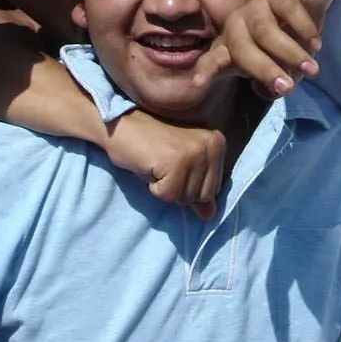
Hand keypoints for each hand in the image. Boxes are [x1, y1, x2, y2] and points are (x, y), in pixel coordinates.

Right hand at [105, 111, 226, 219]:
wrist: (122, 125)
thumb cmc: (149, 146)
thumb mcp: (179, 168)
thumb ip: (197, 188)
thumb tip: (210, 216)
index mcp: (217, 143)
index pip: (214, 189)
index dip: (188, 185)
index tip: (173, 165)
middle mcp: (212, 145)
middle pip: (203, 196)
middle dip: (179, 189)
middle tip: (163, 166)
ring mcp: (196, 152)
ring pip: (186, 198)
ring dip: (166, 188)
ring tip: (157, 164)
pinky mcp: (177, 161)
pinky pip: (169, 195)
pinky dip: (155, 187)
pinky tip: (150, 165)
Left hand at [192, 0, 326, 96]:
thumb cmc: (281, 36)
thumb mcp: (274, 63)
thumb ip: (270, 82)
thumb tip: (270, 92)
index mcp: (231, 45)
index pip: (213, 59)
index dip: (206, 71)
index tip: (197, 85)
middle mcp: (237, 25)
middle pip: (242, 49)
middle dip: (265, 70)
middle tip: (288, 88)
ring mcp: (256, 6)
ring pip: (266, 31)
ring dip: (290, 53)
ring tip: (311, 70)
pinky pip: (288, 10)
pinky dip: (303, 29)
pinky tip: (316, 44)